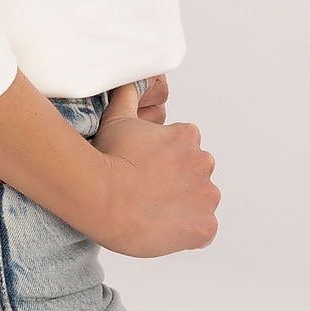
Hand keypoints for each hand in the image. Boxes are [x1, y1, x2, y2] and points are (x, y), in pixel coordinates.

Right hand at [91, 80, 220, 257]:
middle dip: (177, 180)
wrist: (103, 197)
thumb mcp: (118, 116)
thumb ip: (129, 95)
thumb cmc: (109, 157)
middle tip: (147, 189)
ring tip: (153, 210)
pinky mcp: (204, 227)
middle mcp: (204, 163)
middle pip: (196, 173)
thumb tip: (128, 79)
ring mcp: (206, 196)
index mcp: (188, 137)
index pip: (185, 147)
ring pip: (201, 201)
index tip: (146, 167)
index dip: (164, 159)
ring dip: (184, 205)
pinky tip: (163, 227)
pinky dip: (188, 231)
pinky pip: (203, 230)